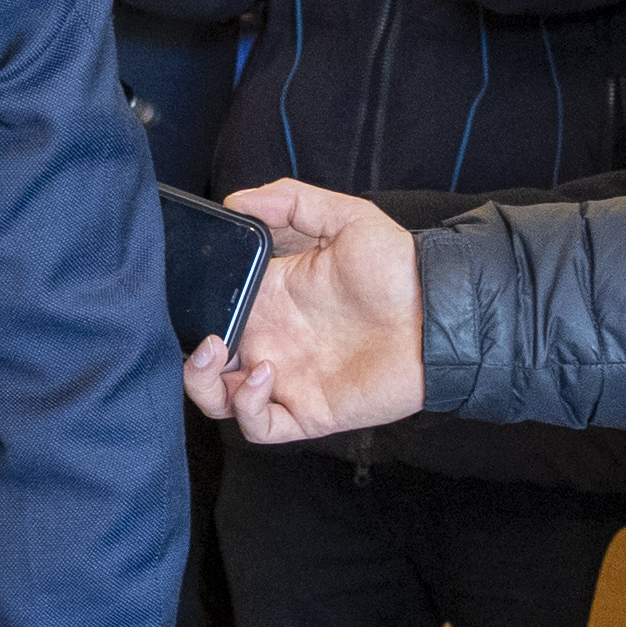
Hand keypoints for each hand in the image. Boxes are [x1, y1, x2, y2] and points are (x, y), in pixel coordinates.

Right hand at [180, 179, 427, 441]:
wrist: (440, 315)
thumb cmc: (399, 269)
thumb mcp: (347, 218)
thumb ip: (292, 200)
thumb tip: (237, 200)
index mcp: (269, 298)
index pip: (210, 309)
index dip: (190, 308)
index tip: (185, 294)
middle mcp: (270, 341)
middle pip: (205, 362)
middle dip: (187, 354)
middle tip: (201, 336)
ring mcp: (285, 379)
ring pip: (218, 400)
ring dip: (202, 383)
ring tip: (218, 352)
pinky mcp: (307, 411)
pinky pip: (258, 426)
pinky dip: (246, 407)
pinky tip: (264, 375)